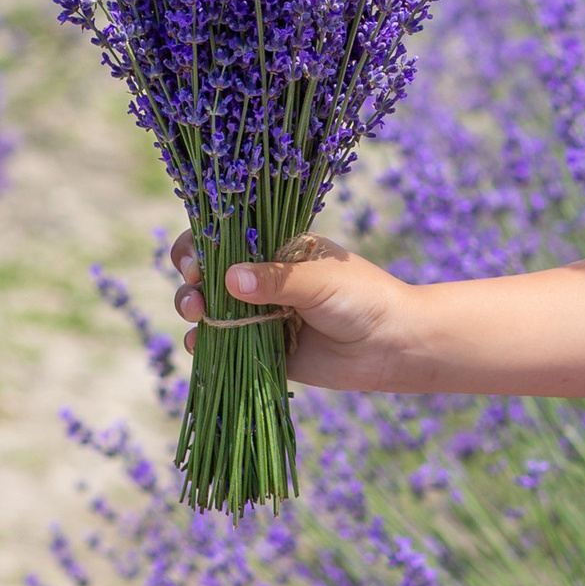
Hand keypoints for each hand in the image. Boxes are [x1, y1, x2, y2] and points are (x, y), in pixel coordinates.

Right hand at [169, 230, 418, 389]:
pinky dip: (205, 343)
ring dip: (193, 307)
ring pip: (211, 307)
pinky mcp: (262, 349)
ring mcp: (259, 313)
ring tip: (196, 313)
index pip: (226, 236)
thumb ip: (276, 280)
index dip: (202, 244)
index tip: (195, 259)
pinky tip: (198, 343)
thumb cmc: (363, 298)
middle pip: (209, 271)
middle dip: (192, 277)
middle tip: (195, 286)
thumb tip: (228, 278)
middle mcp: (263, 279)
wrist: (392, 346)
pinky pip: (224, 345)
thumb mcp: (320, 281)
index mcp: (276, 248)